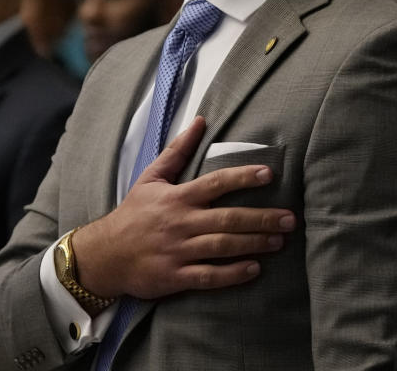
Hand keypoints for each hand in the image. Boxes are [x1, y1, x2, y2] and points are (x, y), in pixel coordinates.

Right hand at [73, 116, 294, 300]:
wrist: (107, 253)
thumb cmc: (134, 212)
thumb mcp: (152, 177)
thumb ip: (178, 150)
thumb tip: (200, 120)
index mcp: (178, 197)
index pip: (216, 183)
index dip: (243, 177)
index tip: (269, 174)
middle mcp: (181, 223)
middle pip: (227, 219)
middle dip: (261, 218)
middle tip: (290, 218)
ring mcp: (180, 251)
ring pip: (223, 247)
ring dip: (254, 244)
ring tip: (279, 240)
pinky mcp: (177, 277)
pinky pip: (209, 276)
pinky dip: (232, 274)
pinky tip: (254, 269)